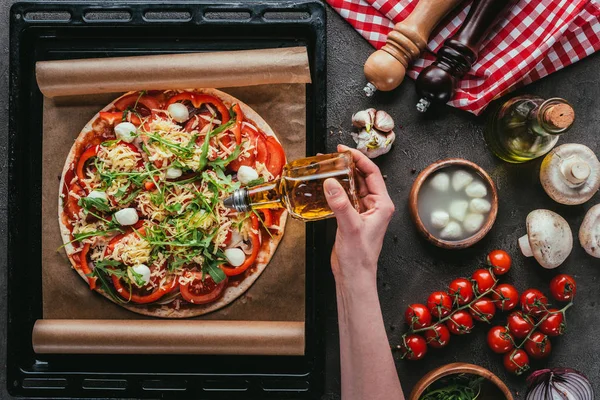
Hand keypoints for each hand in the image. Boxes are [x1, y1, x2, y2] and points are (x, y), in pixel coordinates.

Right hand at [324, 144, 394, 285]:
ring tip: (329, 166)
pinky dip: (337, 190)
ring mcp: (364, 212)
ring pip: (353, 187)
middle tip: (334, 156)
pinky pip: (345, 198)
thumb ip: (341, 204)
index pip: (372, 174)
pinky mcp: (352, 218)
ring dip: (342, 177)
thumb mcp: (350, 226)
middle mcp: (375, 206)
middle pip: (362, 178)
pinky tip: (327, 186)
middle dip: (349, 165)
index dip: (359, 159)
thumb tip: (331, 183)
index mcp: (382, 205)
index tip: (345, 150)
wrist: (353, 275)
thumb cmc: (359, 256)